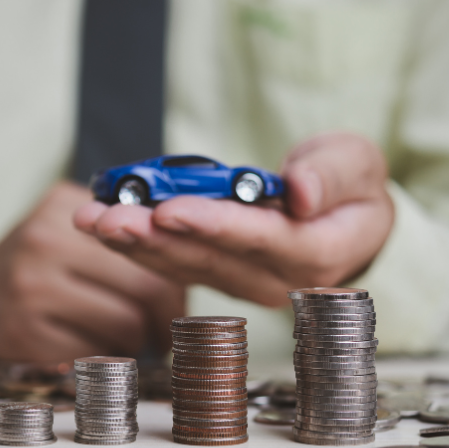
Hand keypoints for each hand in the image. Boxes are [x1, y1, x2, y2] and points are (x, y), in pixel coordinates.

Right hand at [0, 182, 184, 361]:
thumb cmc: (44, 266)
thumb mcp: (73, 228)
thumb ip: (125, 229)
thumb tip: (193, 256)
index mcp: (66, 205)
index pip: (154, 242)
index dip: (175, 277)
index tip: (176, 298)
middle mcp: (45, 239)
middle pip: (147, 288)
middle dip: (165, 319)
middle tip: (162, 332)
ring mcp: (30, 287)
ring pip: (127, 326)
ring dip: (136, 343)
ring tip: (125, 340)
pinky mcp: (22, 334)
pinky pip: (95, 355)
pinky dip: (105, 360)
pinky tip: (94, 350)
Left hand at [73, 133, 392, 306]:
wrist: (346, 221)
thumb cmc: (352, 188)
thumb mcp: (358, 165)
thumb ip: (334, 175)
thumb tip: (301, 191)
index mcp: (317, 253)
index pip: (263, 242)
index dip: (215, 226)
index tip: (170, 209)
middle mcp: (275, 279)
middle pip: (210, 260)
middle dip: (154, 238)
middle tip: (107, 217)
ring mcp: (243, 282)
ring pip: (184, 266)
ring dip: (134, 244)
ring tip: (89, 220)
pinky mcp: (219, 273)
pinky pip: (175, 263)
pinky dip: (138, 245)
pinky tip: (102, 228)